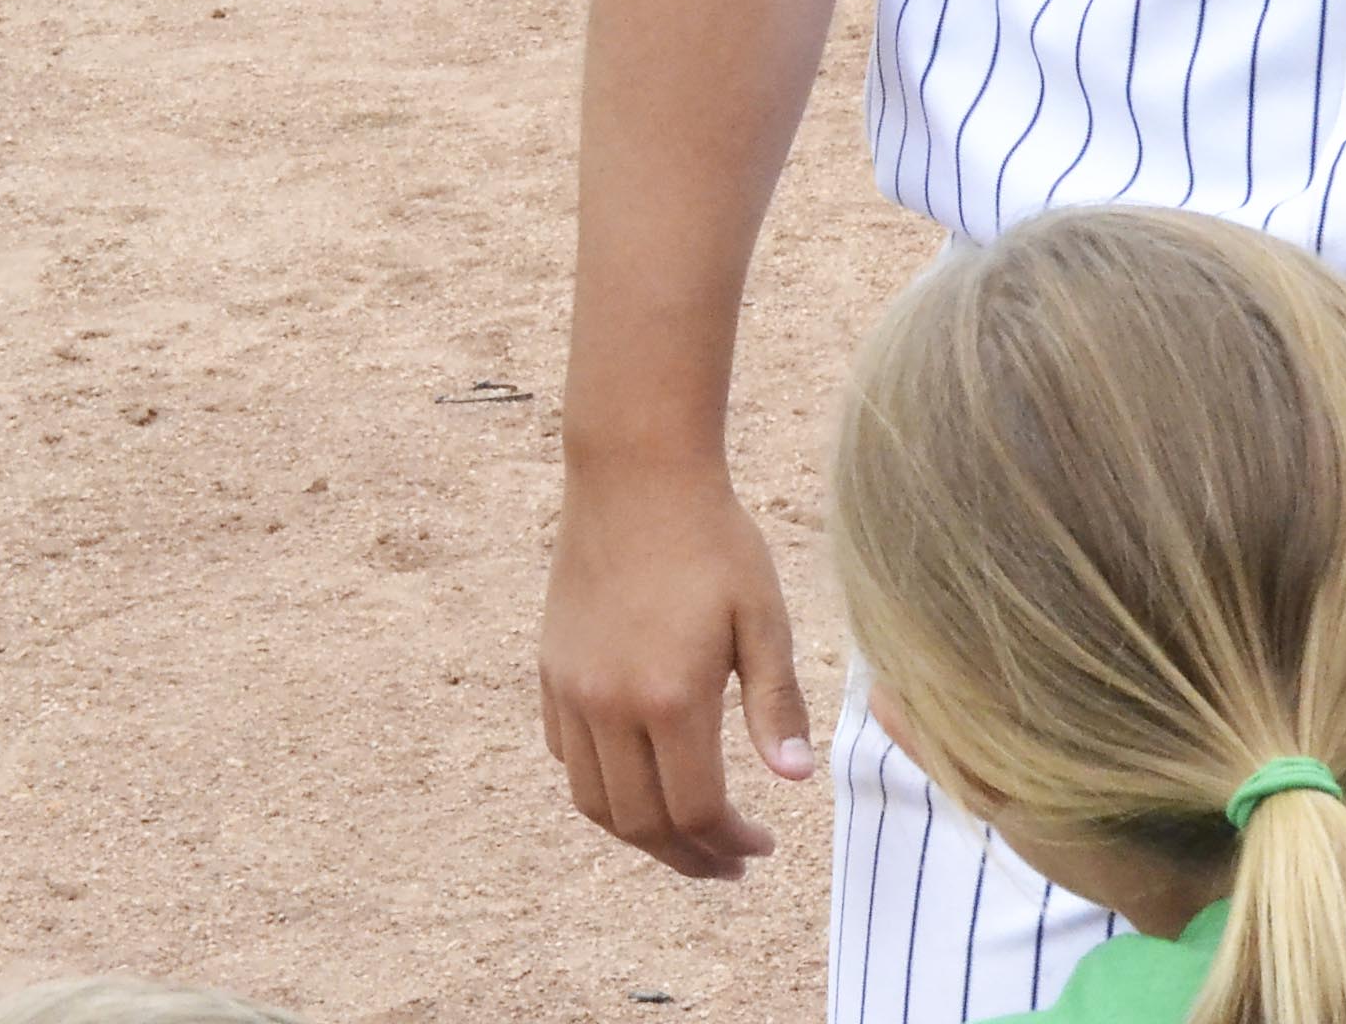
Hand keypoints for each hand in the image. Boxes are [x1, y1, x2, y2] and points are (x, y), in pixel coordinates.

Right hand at [540, 455, 815, 878]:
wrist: (637, 480)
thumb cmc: (716, 542)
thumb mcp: (764, 617)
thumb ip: (776, 703)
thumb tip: (795, 780)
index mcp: (670, 698)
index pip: (694, 809)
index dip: (728, 843)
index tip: (761, 850)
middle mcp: (609, 708)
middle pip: (640, 822)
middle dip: (687, 856)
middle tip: (729, 865)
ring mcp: (571, 695)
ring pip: (594, 802)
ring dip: (641, 834)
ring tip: (687, 839)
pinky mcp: (550, 676)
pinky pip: (568, 760)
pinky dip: (603, 790)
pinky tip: (642, 782)